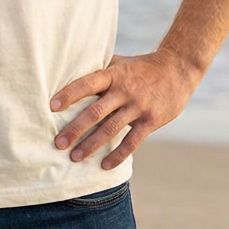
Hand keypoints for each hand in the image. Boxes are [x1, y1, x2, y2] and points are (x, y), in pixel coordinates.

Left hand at [50, 49, 199, 169]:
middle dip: (75, 129)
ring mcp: (138, 106)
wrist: (177, 69)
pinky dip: (118, 155)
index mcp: (113, 74)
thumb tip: (68, 74)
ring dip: (91, 145)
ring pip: (111, 129)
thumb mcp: (119, 63)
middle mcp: (124, 90)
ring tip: (75, 158)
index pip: (87, 83)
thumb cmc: (140, 67)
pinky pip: (132, 141)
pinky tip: (104, 166)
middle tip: (58, 143)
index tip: (51, 107)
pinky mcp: (151, 120)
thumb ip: (99, 71)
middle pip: (95, 111)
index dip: (69, 94)